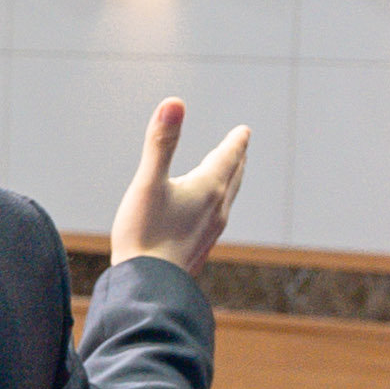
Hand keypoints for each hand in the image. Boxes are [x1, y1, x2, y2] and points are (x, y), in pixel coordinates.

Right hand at [107, 97, 249, 276]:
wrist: (148, 286)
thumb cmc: (145, 233)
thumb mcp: (149, 181)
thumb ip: (161, 142)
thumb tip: (174, 102)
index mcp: (208, 188)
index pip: (228, 157)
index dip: (236, 142)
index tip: (244, 132)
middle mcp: (217, 209)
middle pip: (233, 177)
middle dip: (237, 160)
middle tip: (241, 148)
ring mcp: (210, 232)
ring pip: (227, 200)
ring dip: (230, 183)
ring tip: (227, 177)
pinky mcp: (200, 249)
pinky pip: (215, 220)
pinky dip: (217, 205)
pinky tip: (205, 216)